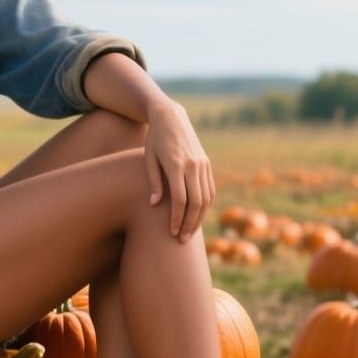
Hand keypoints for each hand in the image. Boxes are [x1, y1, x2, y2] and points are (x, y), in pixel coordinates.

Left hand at [144, 99, 214, 241]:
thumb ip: (153, 182)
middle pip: (196, 202)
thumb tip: (154, 205)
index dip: (176, 218)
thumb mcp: (148, 158)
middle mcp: (192, 165)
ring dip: (199, 217)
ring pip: (206, 198)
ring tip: (189, 232)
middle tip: (181, 239)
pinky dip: (205, 205)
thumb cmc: (154, 140)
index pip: (179, 199)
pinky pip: (210, 189)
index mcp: (176, 164)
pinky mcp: (207, 164)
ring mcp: (203, 164)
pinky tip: (197, 216)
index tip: (171, 232)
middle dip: (189, 223)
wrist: (171, 118)